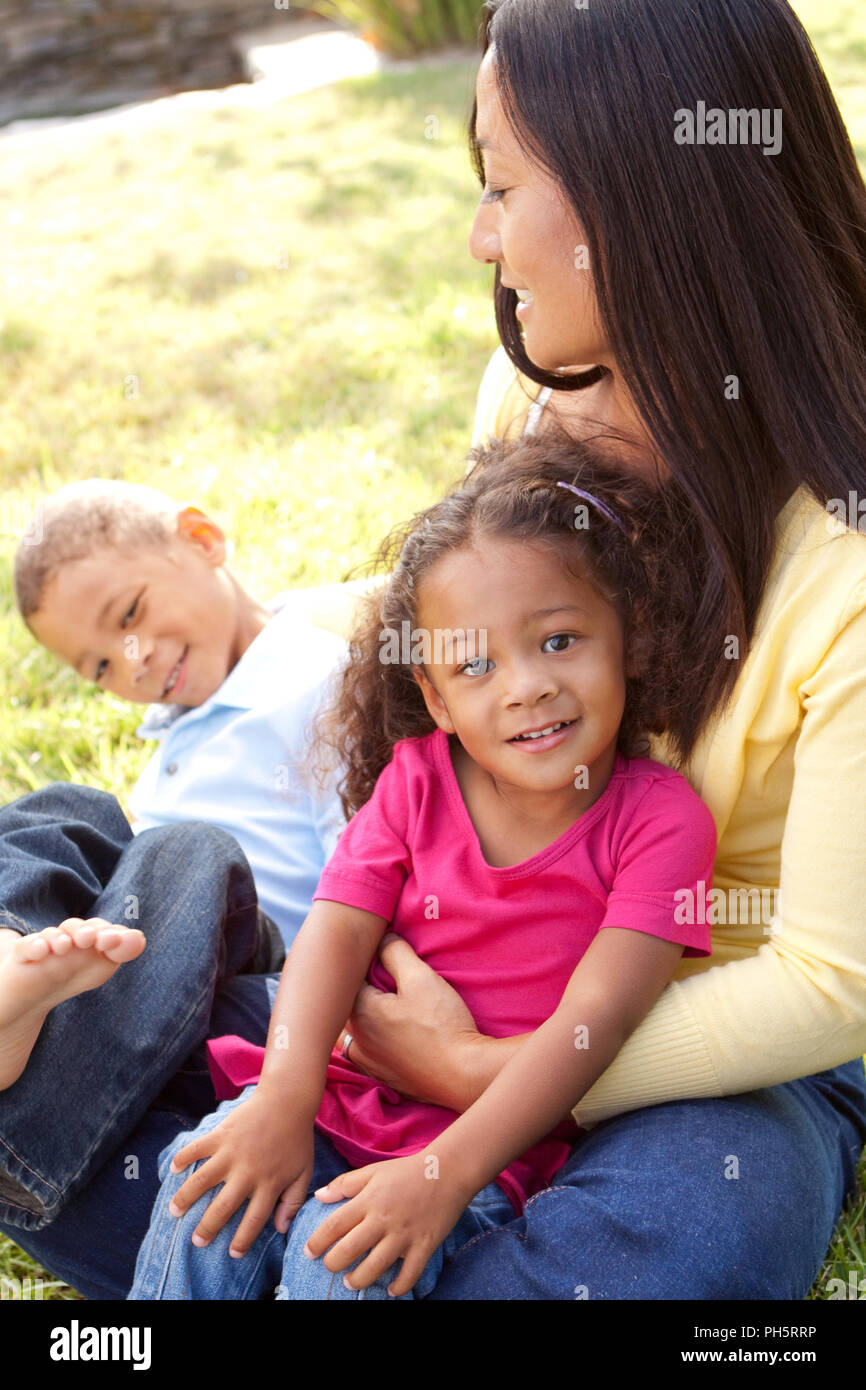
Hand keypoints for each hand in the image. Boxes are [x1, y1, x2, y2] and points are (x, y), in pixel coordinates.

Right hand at [167, 1087, 313, 1255]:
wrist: (287, 1101)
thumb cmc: (296, 1139)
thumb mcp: (303, 1172)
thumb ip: (293, 1202)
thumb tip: (281, 1228)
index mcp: (269, 1184)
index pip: (254, 1220)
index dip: (243, 1240)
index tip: (233, 1254)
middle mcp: (248, 1172)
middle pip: (223, 1207)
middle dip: (208, 1227)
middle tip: (197, 1241)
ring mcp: (232, 1153)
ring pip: (202, 1180)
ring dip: (186, 1197)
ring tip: (174, 1211)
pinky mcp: (221, 1135)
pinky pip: (197, 1148)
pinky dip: (183, 1158)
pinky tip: (173, 1169)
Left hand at [306, 1153, 472, 1296]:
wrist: (447, 1171)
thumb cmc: (406, 1171)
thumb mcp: (372, 1171)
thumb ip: (344, 1184)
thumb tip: (319, 1196)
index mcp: (368, 1200)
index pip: (334, 1226)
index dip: (317, 1242)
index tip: (308, 1252)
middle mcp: (383, 1220)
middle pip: (349, 1250)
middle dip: (333, 1264)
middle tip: (330, 1266)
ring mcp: (404, 1235)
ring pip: (375, 1267)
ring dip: (359, 1280)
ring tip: (351, 1282)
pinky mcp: (424, 1245)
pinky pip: (409, 1274)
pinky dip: (399, 1287)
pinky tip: (391, 1290)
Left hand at [338, 935, 481, 1108]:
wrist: (464, 1074)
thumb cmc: (442, 1025)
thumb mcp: (420, 978)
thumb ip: (395, 952)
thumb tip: (382, 938)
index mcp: (358, 1012)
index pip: (349, 977)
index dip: (366, 961)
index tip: (382, 954)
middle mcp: (356, 1040)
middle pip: (347, 1005)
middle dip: (360, 988)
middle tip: (384, 975)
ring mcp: (367, 1062)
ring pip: (353, 1030)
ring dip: (362, 1015)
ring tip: (385, 1003)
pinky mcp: (382, 1076)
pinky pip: (366, 1051)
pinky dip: (372, 1038)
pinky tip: (391, 1032)